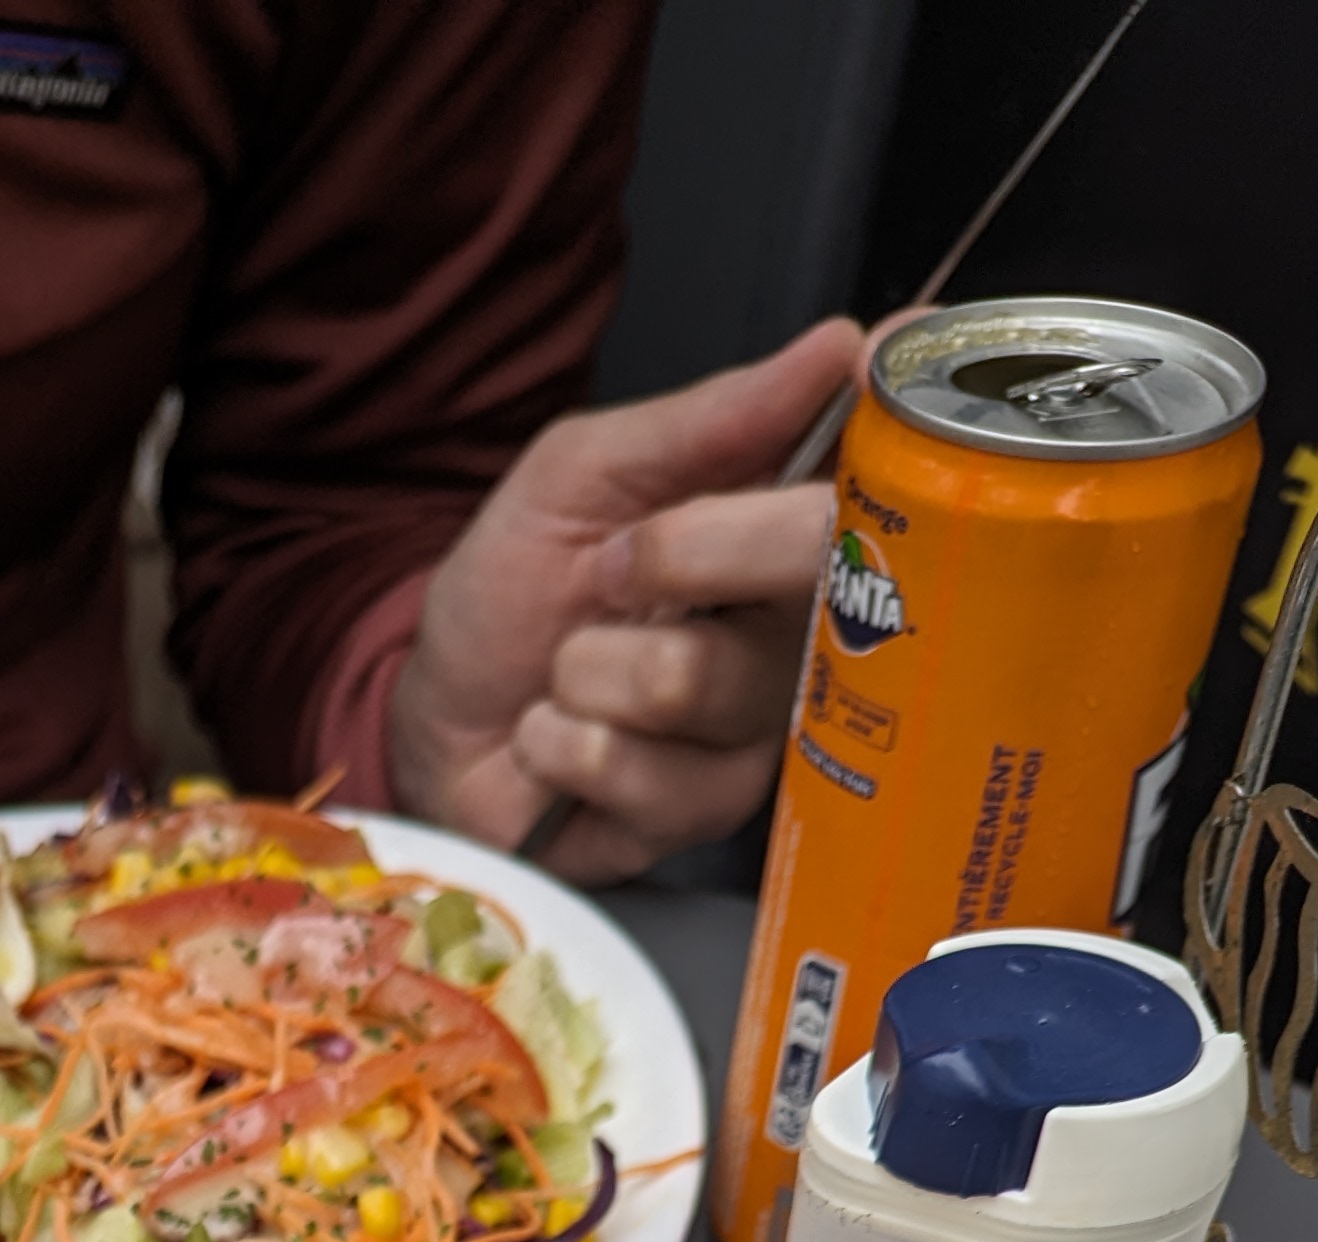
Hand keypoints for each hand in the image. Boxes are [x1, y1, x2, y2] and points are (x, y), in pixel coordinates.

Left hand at [387, 318, 864, 882]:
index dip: (883, 446)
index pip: (880, 481)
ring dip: (591, 668)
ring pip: (700, 678)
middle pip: (814, 569)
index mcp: (780, 531)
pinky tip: (554, 741)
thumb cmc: (514, 596)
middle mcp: (795, 632)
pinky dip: (566, 744)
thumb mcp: (583, 474)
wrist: (434, 722)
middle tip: (610, 572)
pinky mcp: (705, 817)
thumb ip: (707, 419)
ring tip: (565, 675)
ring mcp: (756, 732)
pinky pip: (647, 773)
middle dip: (680, 554)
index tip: (858, 391)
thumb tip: (838, 348)